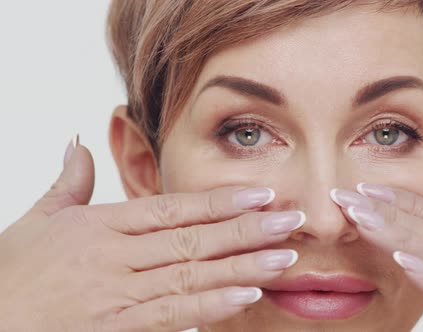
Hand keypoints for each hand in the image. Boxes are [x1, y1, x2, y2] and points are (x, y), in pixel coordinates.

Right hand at [0, 139, 303, 331]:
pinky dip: (210, 306)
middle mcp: (115, 256)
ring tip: (283, 258)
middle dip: (247, 229)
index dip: (220, 201)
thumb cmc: (9, 275)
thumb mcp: (36, 221)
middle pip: (193, 239)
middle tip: (292, 221)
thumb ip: (67, 183)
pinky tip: (244, 297)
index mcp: (101, 226)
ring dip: (242, 266)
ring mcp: (117, 294)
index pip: (173, 209)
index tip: (261, 193)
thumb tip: (78, 142)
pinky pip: (170, 315)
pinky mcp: (115, 329)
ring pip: (191, 275)